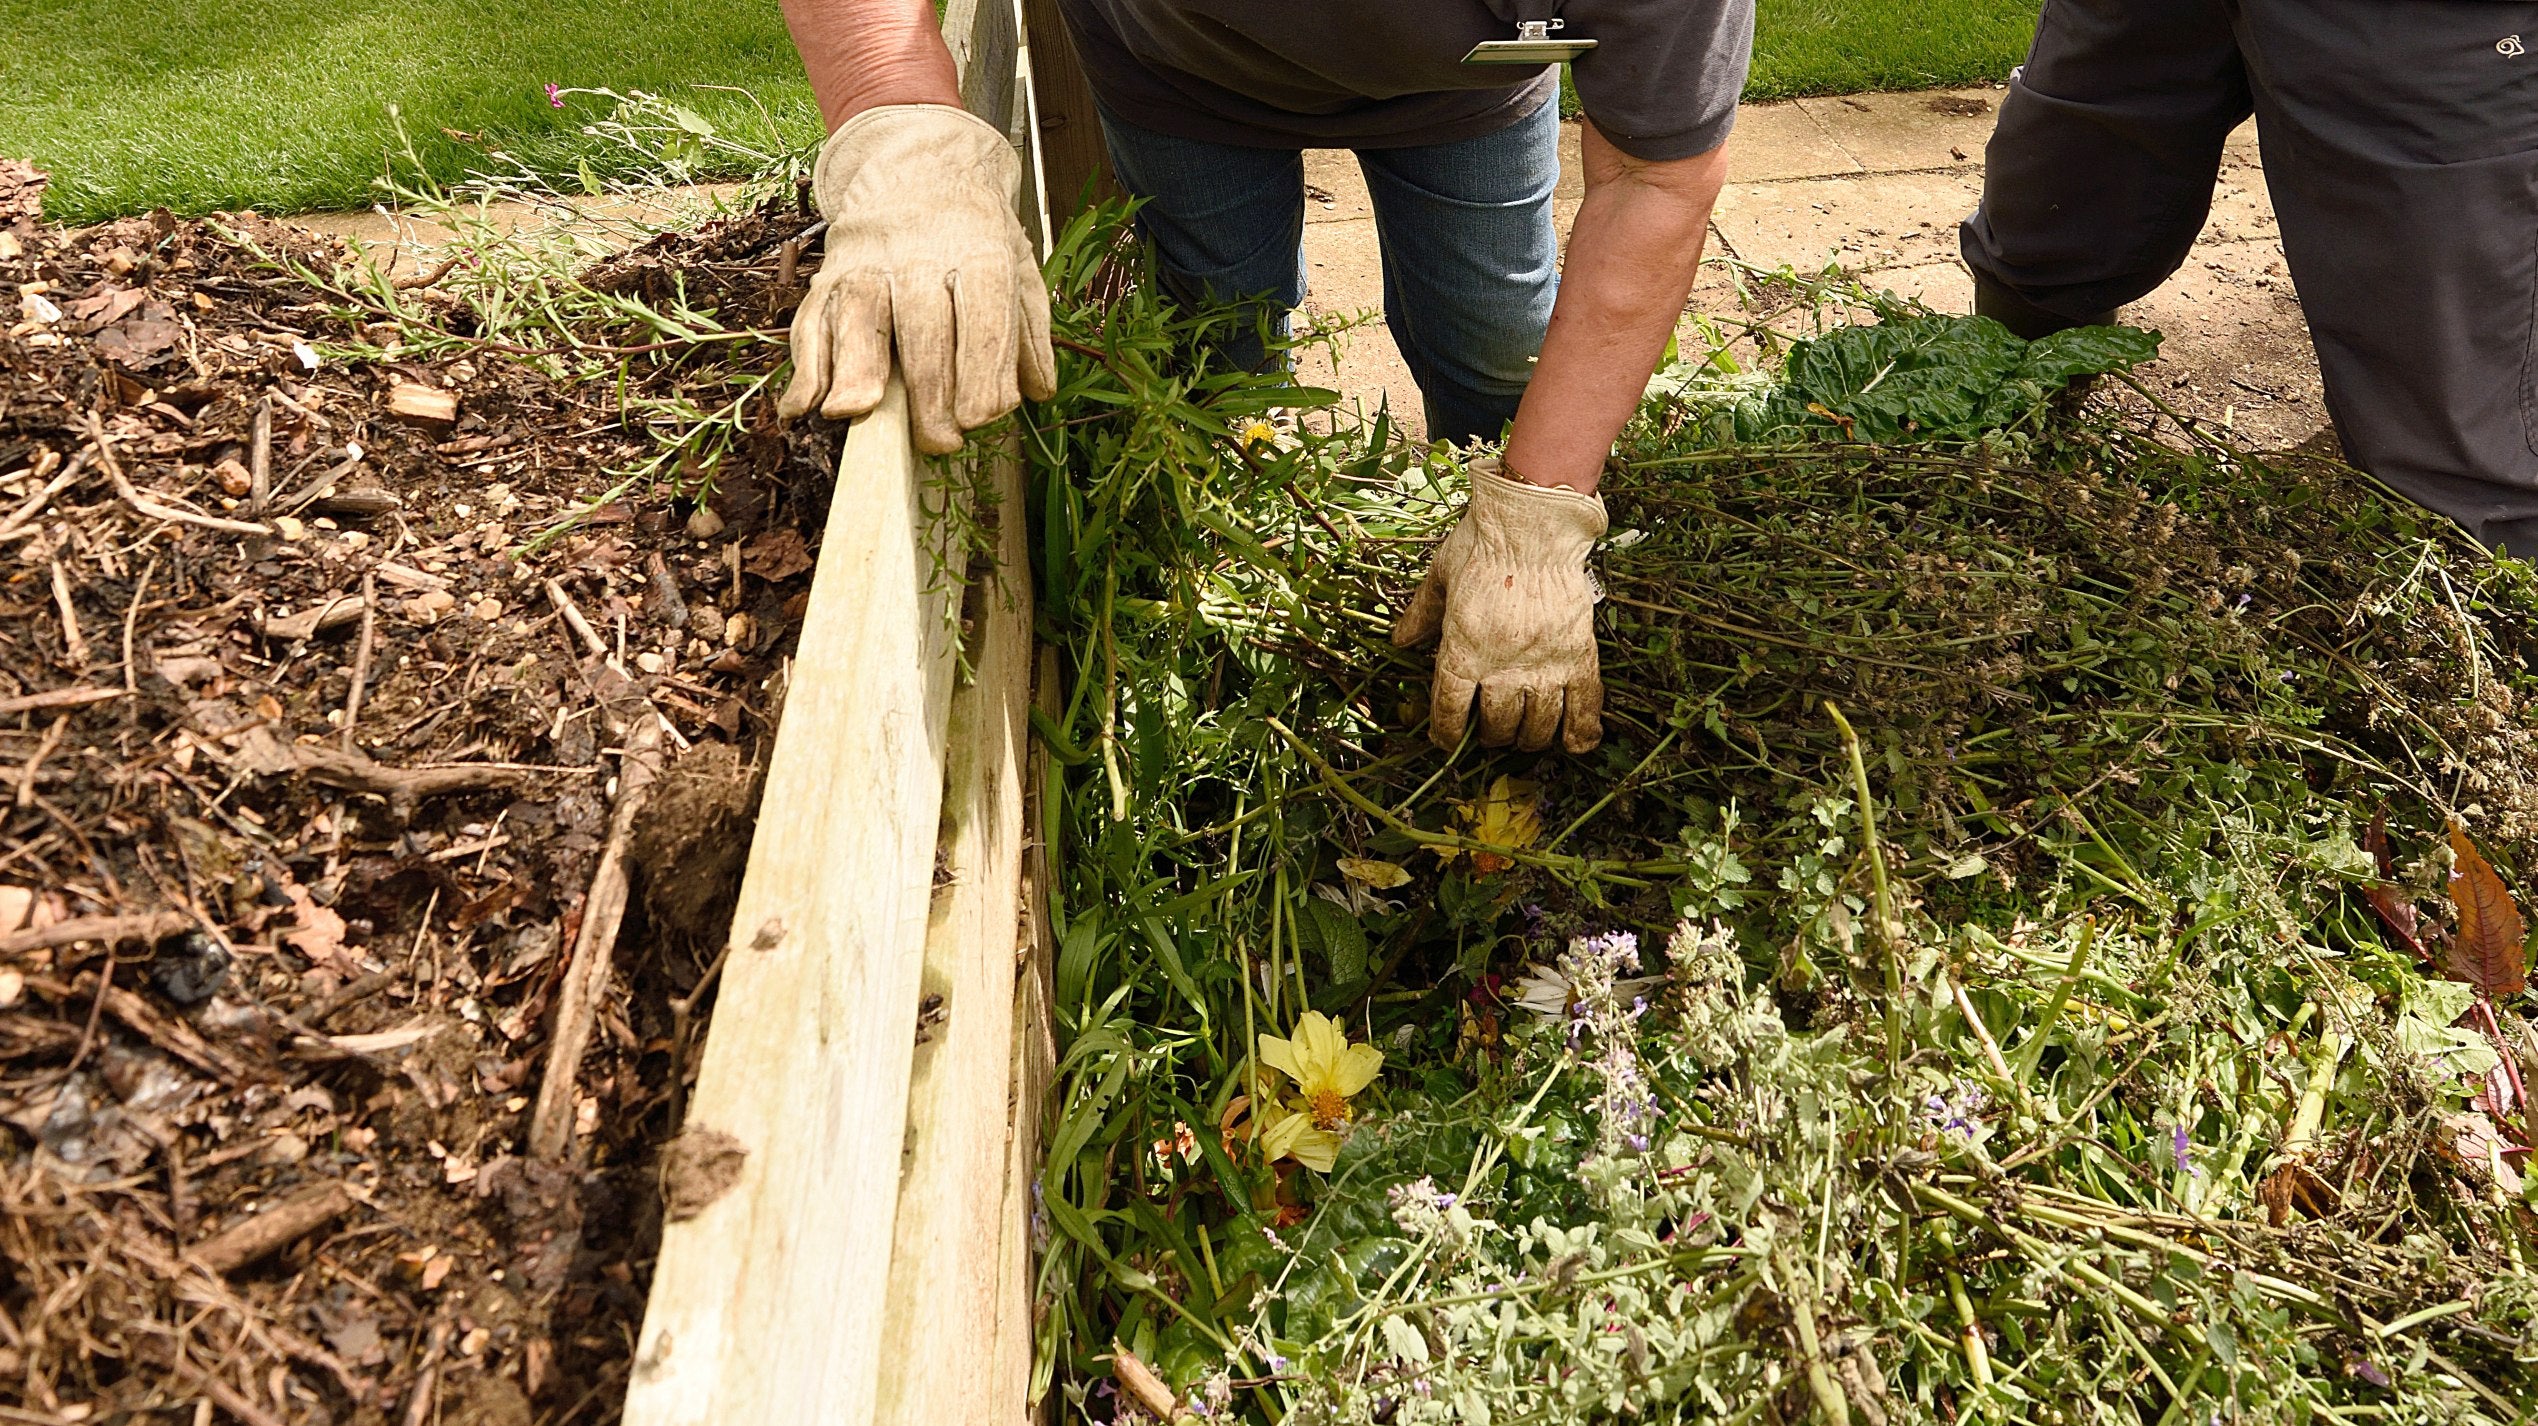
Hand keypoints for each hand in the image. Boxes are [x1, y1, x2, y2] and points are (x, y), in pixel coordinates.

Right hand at [779, 104, 1057, 453]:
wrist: (917, 163)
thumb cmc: (975, 232)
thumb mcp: (1020, 266)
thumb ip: (1029, 332)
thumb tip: (1037, 393)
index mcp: (979, 253)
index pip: (983, 318)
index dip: (982, 371)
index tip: (979, 418)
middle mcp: (920, 256)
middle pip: (922, 327)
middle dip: (929, 392)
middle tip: (938, 443)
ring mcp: (867, 263)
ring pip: (860, 317)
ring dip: (855, 369)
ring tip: (856, 414)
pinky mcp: (828, 276)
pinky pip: (812, 321)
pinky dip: (805, 366)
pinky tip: (801, 406)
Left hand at [1390, 459, 1605, 752]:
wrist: (1534, 522)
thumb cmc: (1482, 543)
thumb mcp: (1440, 576)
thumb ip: (1421, 614)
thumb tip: (1400, 640)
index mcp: (1463, 649)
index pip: (1451, 709)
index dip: (1447, 732)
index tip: (1447, 740)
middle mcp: (1502, 664)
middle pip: (1496, 724)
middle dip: (1490, 735)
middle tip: (1490, 731)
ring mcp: (1544, 662)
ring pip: (1537, 723)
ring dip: (1528, 737)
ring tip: (1523, 736)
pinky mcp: (1578, 653)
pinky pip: (1585, 703)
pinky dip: (1582, 731)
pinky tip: (1575, 745)